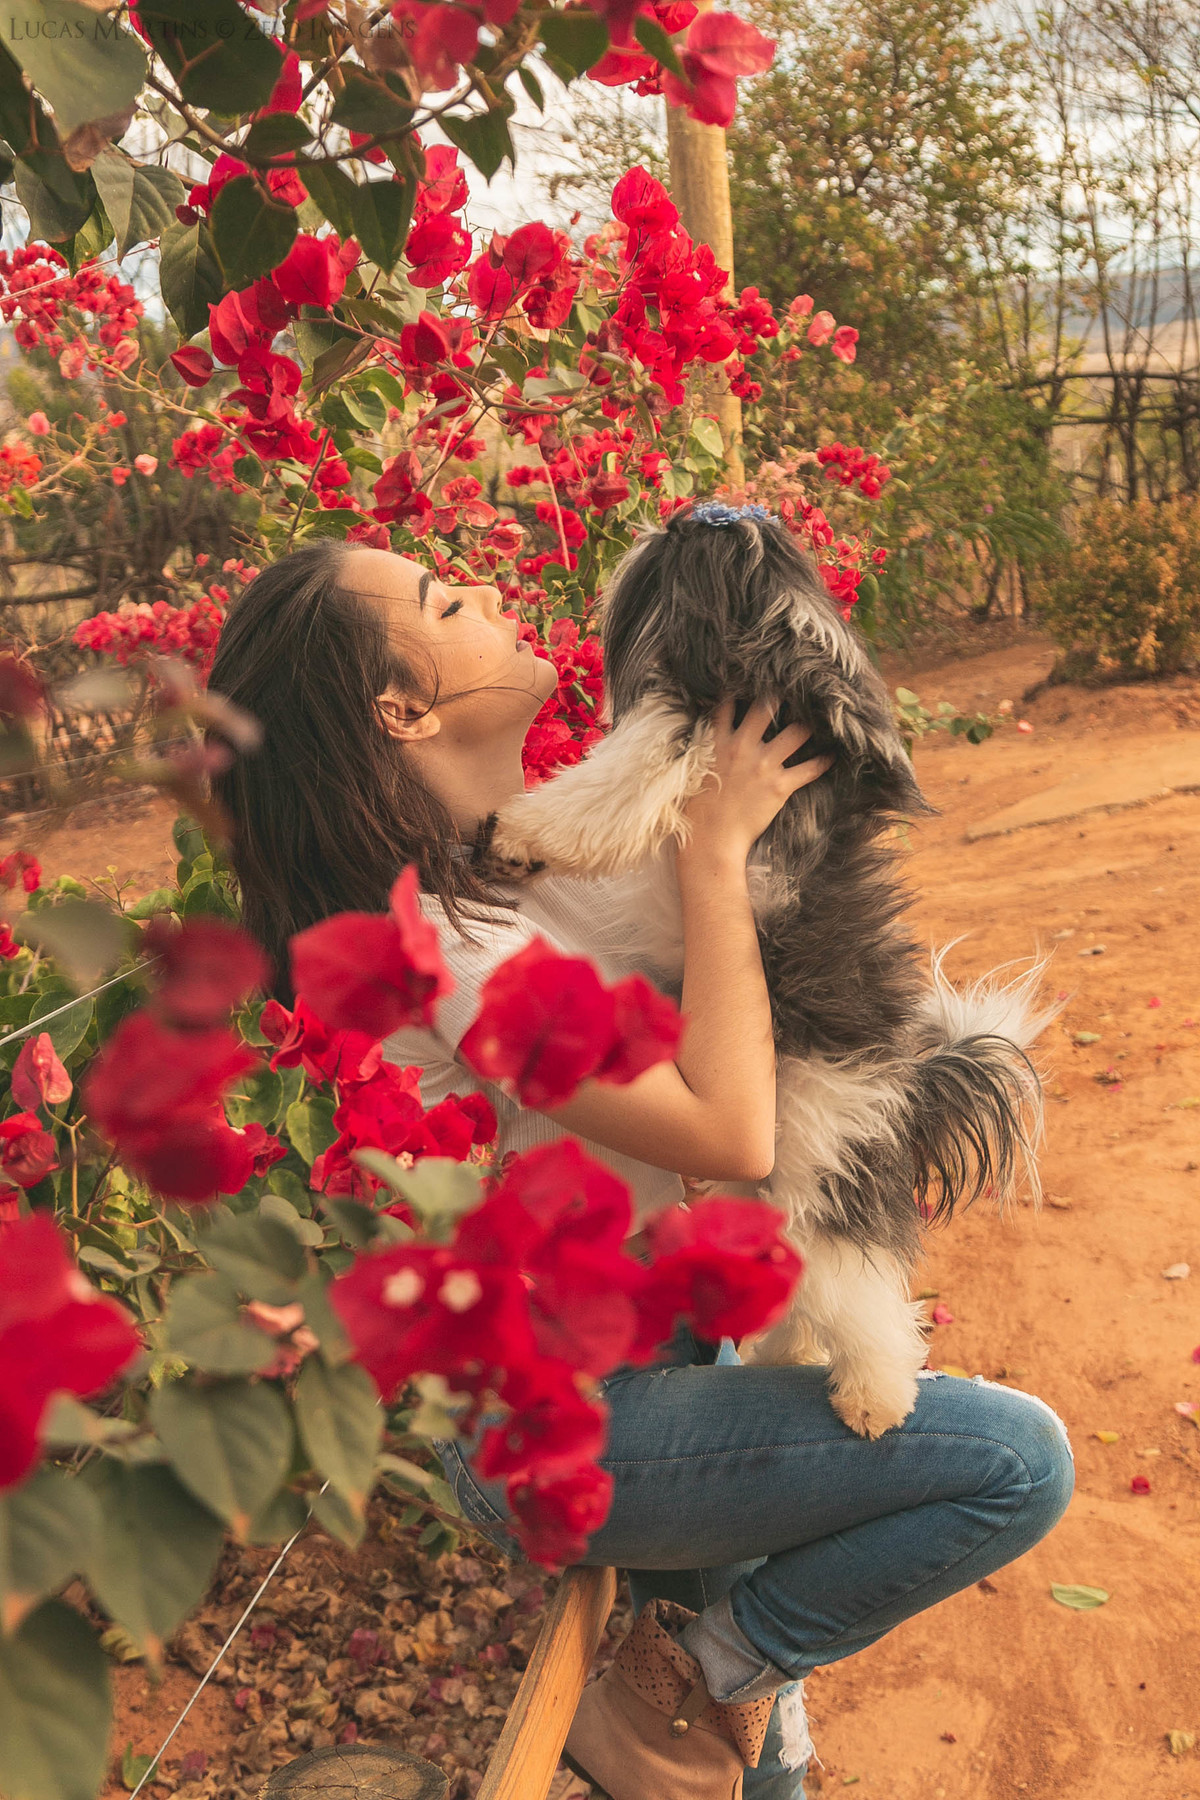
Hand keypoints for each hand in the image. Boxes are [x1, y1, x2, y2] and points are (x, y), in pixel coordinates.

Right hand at [678, 697, 833, 865]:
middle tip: (797, 687)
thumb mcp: (689, 772)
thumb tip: (702, 741)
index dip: (740, 689)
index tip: (752, 679)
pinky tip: (834, 754)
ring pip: (796, 733)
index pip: (726, 705)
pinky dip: (824, 760)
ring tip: (822, 718)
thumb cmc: (695, 811)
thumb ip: (700, 751)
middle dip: (781, 695)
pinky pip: (810, 768)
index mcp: (716, 743)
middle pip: (766, 708)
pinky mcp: (779, 786)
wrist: (709, 840)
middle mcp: (741, 747)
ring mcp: (762, 765)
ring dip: (810, 724)